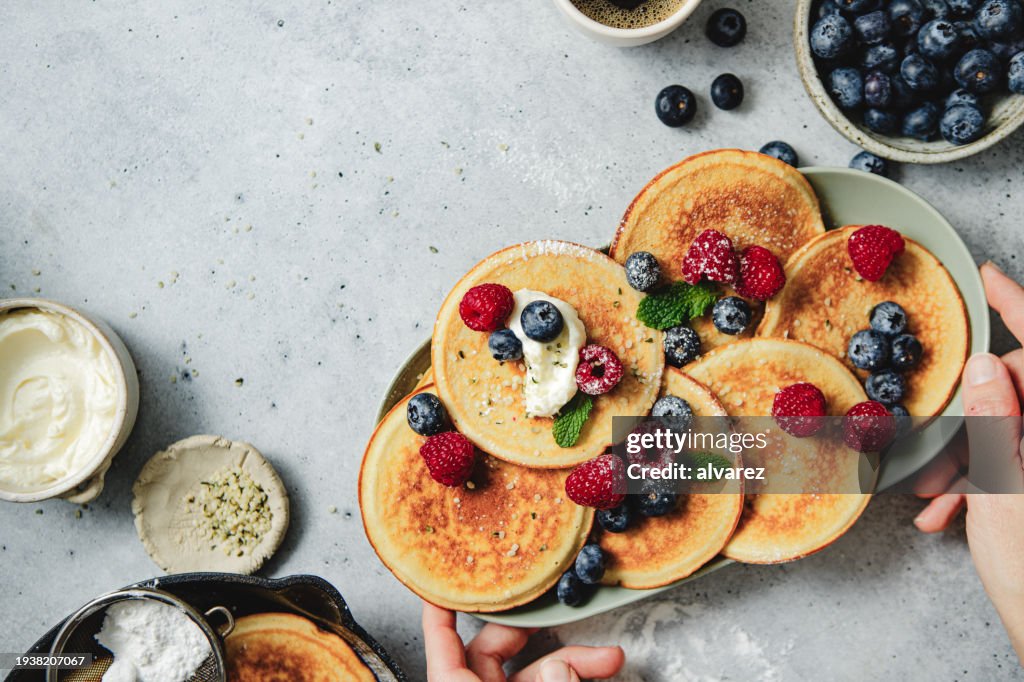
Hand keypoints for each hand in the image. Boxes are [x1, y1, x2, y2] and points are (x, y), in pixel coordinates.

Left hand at [422, 602, 624, 681]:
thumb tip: (561, 665)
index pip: (441, 640)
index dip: (441, 606)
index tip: (445, 575)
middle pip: (497, 648)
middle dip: (538, 629)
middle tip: (561, 609)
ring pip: (534, 671)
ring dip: (573, 660)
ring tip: (609, 657)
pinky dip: (572, 679)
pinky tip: (600, 671)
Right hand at [914, 262, 1023, 659]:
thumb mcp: (1004, 492)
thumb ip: (998, 424)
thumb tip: (987, 365)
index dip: (1017, 306)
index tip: (988, 277)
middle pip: (1016, 391)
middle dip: (968, 412)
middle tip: (932, 440)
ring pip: (1005, 429)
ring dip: (964, 454)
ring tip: (933, 492)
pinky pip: (1007, 459)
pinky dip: (975, 477)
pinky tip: (949, 508)